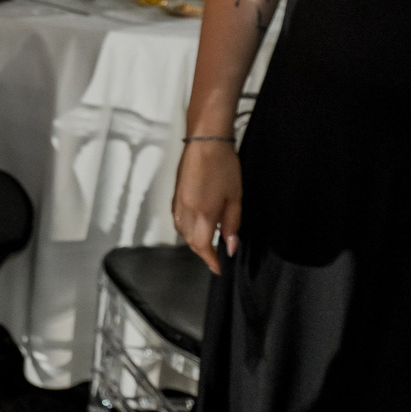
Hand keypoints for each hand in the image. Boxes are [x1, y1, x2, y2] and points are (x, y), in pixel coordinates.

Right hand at [171, 138, 240, 273]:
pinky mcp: (175, 195)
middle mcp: (186, 210)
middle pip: (190, 241)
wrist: (205, 143)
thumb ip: (232, 224)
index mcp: (203, 212)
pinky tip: (194, 226)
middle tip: (215, 258)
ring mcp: (178, 202)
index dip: (210, 260)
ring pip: (181, 231)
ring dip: (192, 241)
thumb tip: (231, 245)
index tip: (218, 268)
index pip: (203, 245)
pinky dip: (184, 229)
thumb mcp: (235, 197)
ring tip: (206, 243)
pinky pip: (177, 220)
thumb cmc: (223, 166)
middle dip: (202, 252)